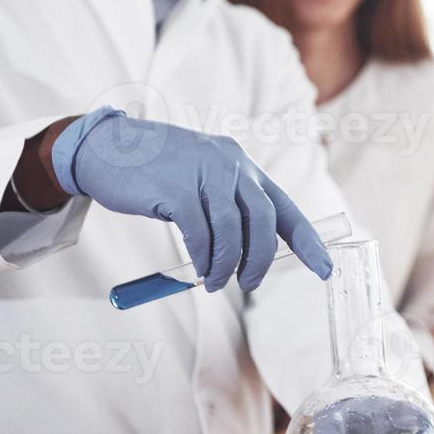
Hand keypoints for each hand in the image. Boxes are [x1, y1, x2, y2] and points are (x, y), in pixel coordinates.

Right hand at [51, 107, 331, 291]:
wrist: (107, 150)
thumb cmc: (156, 173)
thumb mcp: (201, 180)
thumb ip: (226, 208)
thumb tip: (246, 255)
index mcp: (242, 166)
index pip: (285, 207)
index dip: (308, 241)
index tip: (326, 268)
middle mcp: (230, 165)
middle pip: (264, 221)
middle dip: (260, 260)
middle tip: (247, 283)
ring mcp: (204, 174)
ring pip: (232, 232)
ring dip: (227, 266)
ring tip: (213, 281)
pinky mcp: (177, 189)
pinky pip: (201, 234)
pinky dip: (204, 259)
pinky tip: (199, 270)